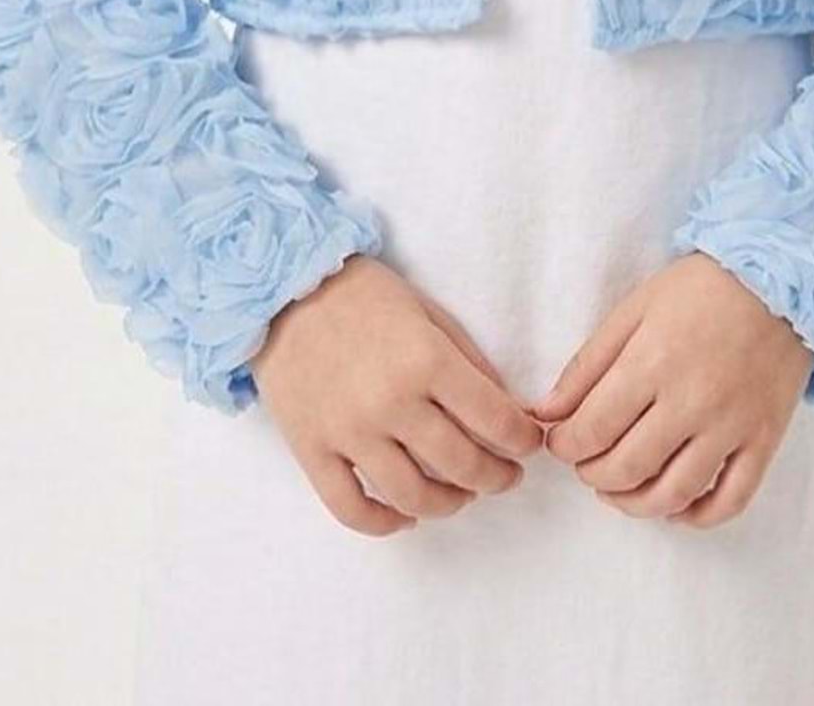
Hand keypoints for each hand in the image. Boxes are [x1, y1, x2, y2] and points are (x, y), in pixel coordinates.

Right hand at [251, 254, 545, 535]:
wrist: (284, 290)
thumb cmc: (364, 296)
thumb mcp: (429, 314)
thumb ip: (469, 363)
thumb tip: (506, 412)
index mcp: (427, 360)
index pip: (495, 420)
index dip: (522, 440)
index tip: (529, 446)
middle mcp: (390, 402)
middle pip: (462, 465)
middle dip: (496, 477)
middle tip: (506, 475)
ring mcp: (348, 432)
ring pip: (413, 496)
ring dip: (450, 504)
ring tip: (462, 495)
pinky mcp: (312, 451)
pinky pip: (352, 509)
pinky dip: (385, 523)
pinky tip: (407, 515)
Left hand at [529, 253, 813, 528]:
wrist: (781, 280)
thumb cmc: (700, 289)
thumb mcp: (633, 309)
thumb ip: (587, 365)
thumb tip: (546, 413)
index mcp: (651, 363)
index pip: (592, 429)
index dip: (565, 445)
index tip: (560, 442)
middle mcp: (691, 402)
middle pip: (627, 468)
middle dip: (592, 474)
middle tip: (587, 463)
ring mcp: (731, 427)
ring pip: (673, 494)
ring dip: (634, 503)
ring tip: (619, 490)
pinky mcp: (763, 441)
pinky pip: (729, 501)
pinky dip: (696, 517)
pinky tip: (675, 507)